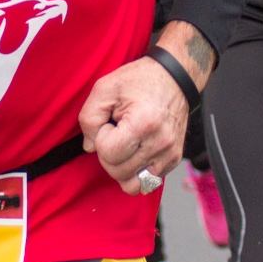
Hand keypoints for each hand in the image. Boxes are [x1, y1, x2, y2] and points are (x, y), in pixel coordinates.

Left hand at [78, 57, 188, 194]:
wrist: (174, 78)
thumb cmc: (138, 80)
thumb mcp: (104, 88)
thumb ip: (89, 118)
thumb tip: (89, 147)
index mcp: (143, 123)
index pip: (108, 153)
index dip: (101, 138)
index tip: (110, 122)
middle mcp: (160, 143)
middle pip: (119, 172)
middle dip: (109, 154)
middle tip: (116, 132)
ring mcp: (170, 153)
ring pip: (133, 183)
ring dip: (121, 165)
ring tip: (125, 143)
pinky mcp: (174, 159)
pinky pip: (148, 181)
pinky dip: (136, 170)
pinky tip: (136, 149)